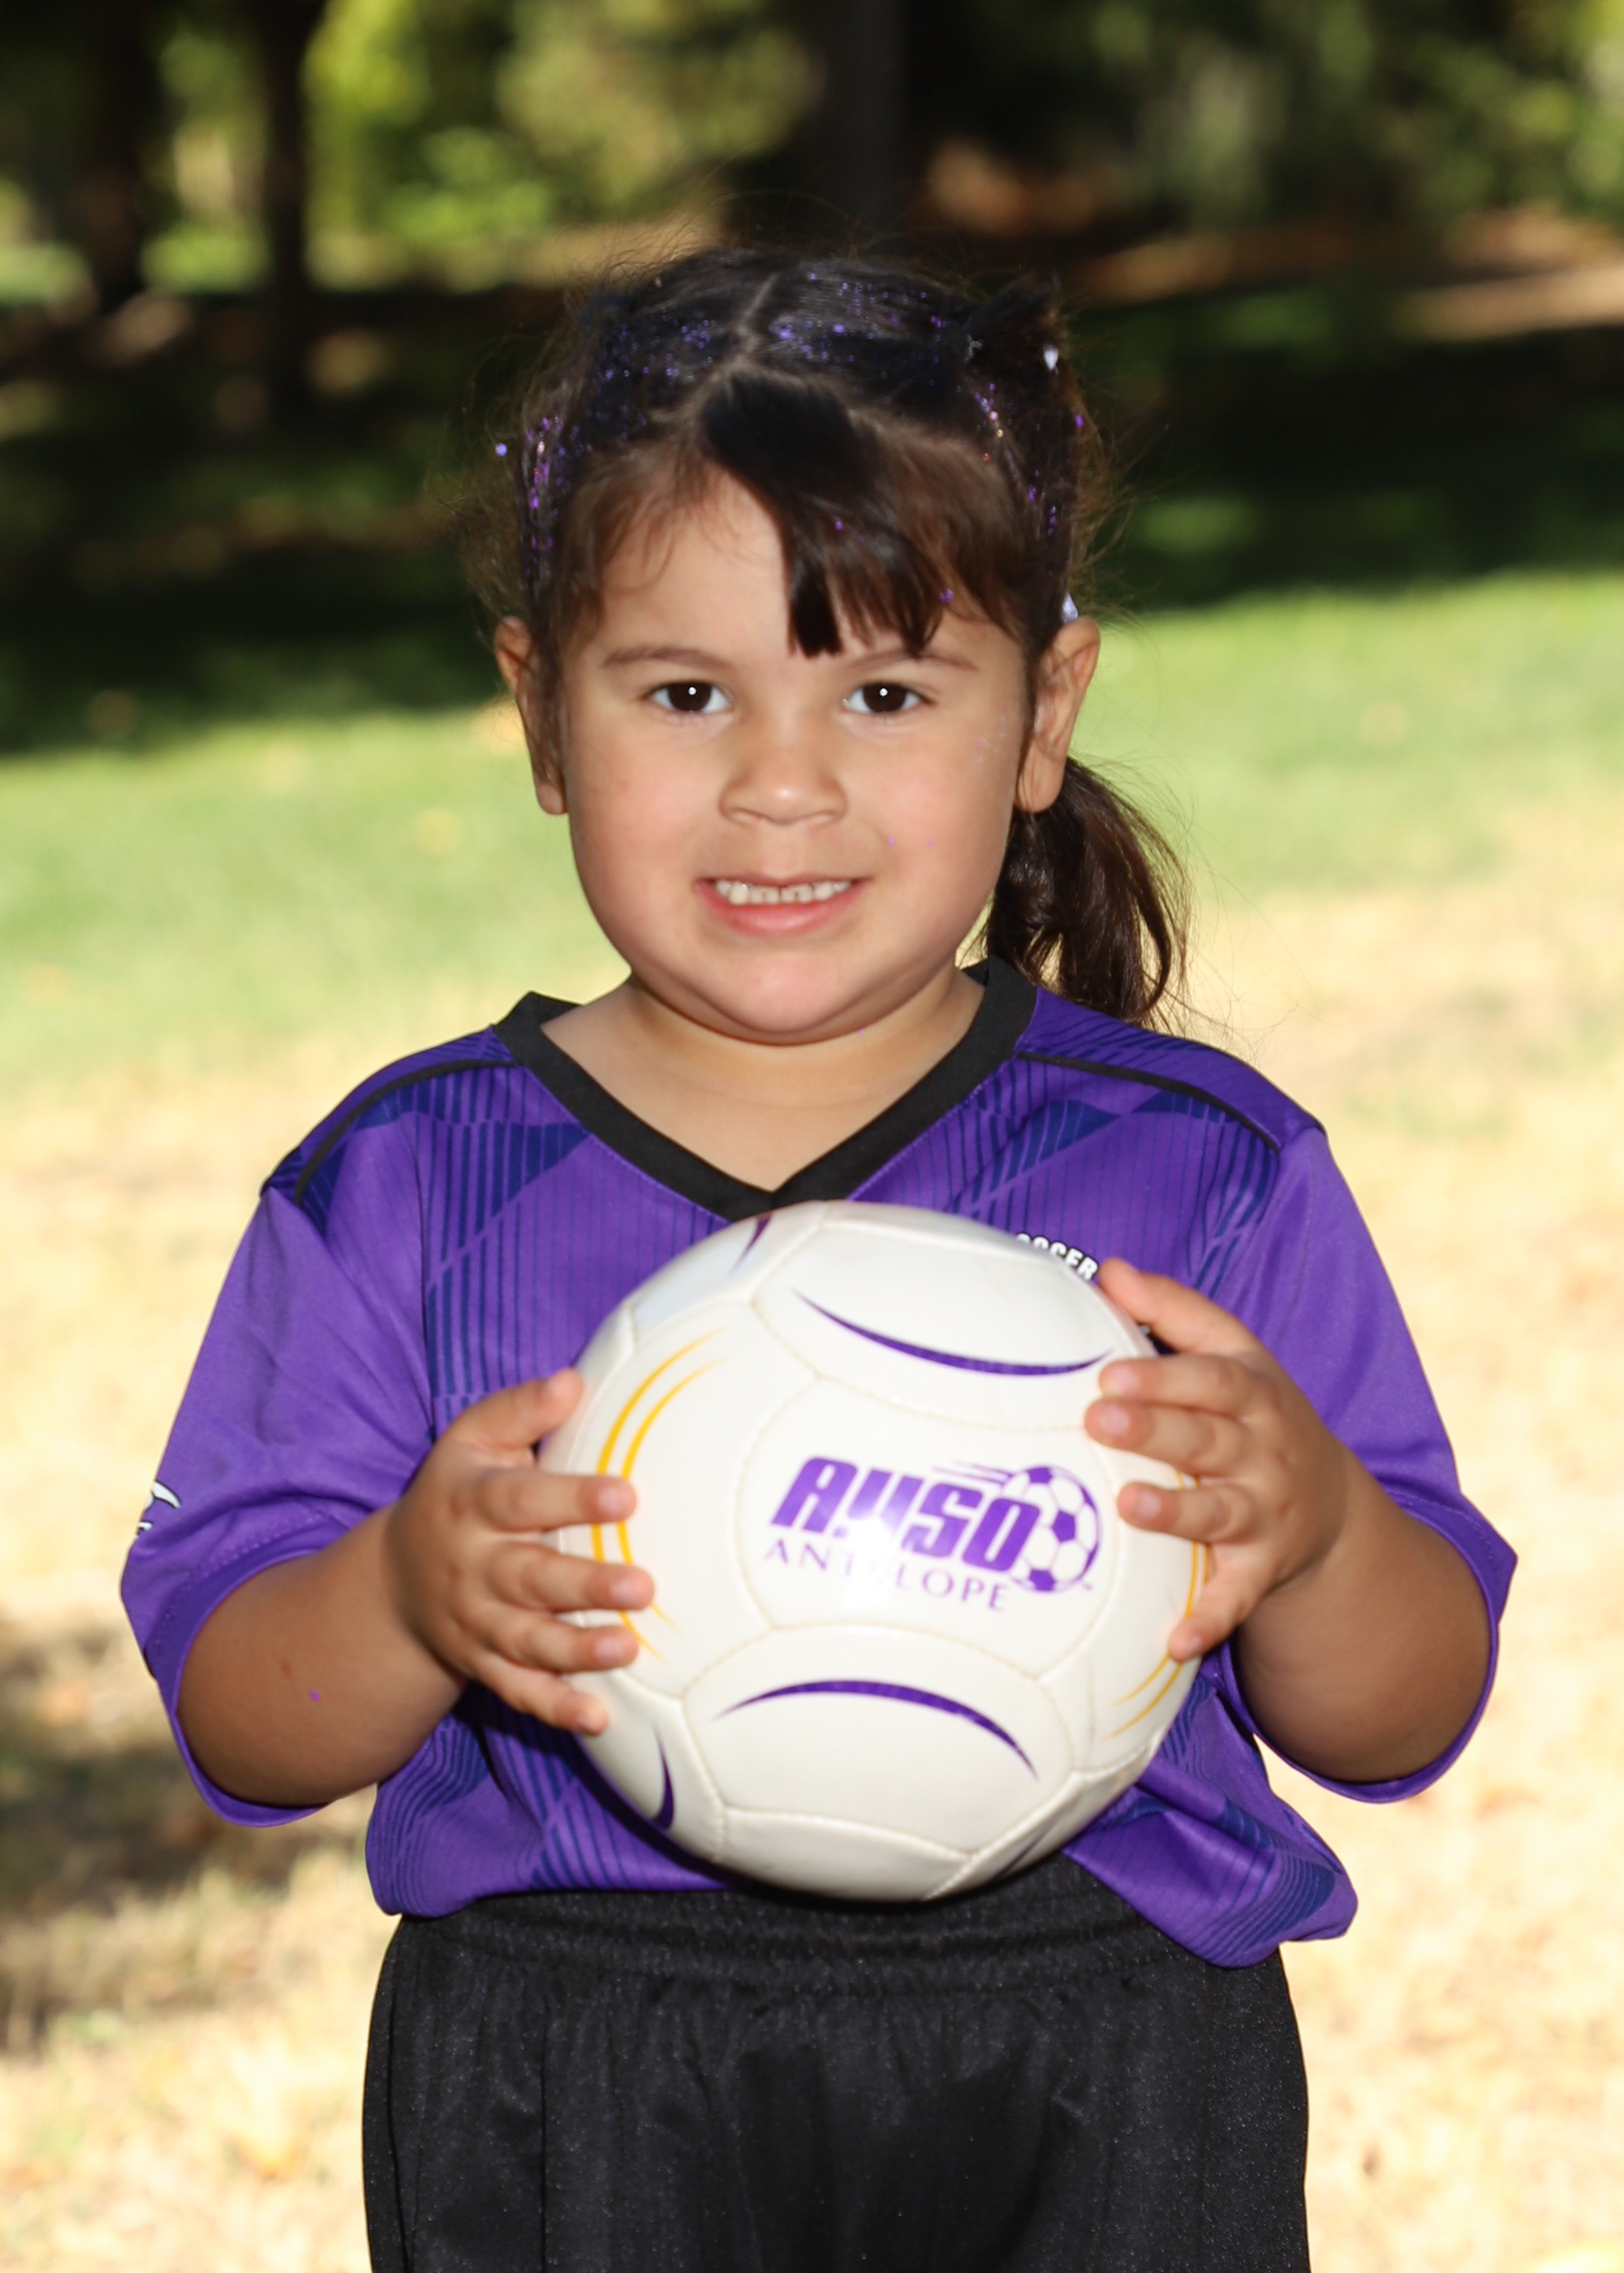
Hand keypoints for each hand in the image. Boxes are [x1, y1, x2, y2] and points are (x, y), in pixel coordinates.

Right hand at [381, 1372, 653, 1734]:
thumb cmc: (459, 1489)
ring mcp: (475, 1621)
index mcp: (471, 1501)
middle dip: (584, 1584)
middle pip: (528, 1577)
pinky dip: (555, 1707)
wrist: (395, 1577)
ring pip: (526, 1640)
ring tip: (629, 1648)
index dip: (570, 1497)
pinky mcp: (482, 1663)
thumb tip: (574, 1380)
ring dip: (576, 1650)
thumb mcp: (474, 1437)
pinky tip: (599, 1716)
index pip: (519, 1499)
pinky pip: (518, 1691)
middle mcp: (471, 1565)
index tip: (626, 1494)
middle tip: (642, 1585)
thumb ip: (521, 1409)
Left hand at [1085, 1258, 1358, 1662]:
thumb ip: (1172, 1311)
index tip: (1109, 1372)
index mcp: (1253, 1391)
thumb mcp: (1231, 1355)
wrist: (1332, 1505)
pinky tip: (1173, 1641)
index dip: (1164, 1374)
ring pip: (1219, 1513)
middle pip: (1209, 1437)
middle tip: (1099, 1421)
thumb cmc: (1253, 1414)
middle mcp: (1264, 1451)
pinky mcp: (1260, 1570)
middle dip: (1156, 1430)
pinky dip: (1208, 1619)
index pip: (1212, 1376)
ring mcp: (1265, 1513)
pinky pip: (1235, 1599)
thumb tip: (1109, 1269)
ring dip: (1176, 1513)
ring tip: (1129, 1509)